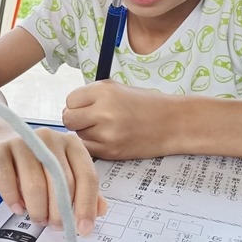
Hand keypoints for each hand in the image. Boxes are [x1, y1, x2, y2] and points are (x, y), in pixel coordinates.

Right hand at [0, 126, 106, 235]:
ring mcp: (23, 142)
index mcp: (71, 143)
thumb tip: (100, 210)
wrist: (1, 141)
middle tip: (56, 225)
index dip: (86, 206)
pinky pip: (7, 181)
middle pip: (61, 182)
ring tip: (38, 217)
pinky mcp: (0, 150)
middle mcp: (49, 138)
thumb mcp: (64, 170)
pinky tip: (18, 208)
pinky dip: (13, 200)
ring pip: (35, 185)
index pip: (86, 176)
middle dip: (60, 212)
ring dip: (37, 209)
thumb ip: (83, 189)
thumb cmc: (36, 161)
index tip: (83, 228)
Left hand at [63, 80, 177, 159]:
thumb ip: (91, 96)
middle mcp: (103, 112)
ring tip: (108, 128)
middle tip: (90, 120)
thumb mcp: (116, 89)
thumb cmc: (146, 104)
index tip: (86, 106)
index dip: (76, 104)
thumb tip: (69, 108)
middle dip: (76, 120)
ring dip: (87, 133)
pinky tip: (109, 139)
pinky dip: (93, 146)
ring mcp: (106, 134)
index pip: (70, 100)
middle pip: (68, 119)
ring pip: (78, 135)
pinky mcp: (111, 152)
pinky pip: (88, 149)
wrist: (172, 123)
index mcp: (103, 91)